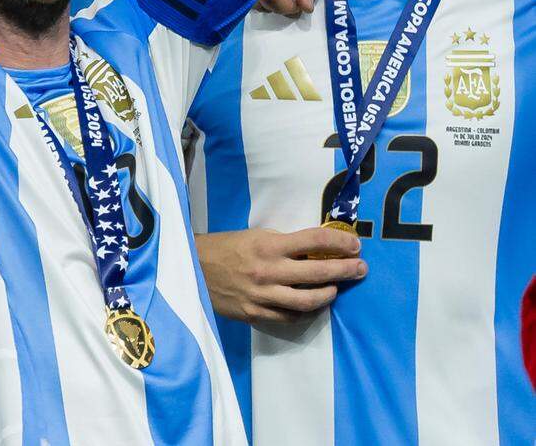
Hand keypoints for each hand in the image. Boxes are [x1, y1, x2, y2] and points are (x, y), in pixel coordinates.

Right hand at [196, 227, 365, 323]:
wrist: (192, 268)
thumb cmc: (224, 246)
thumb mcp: (254, 237)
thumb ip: (282, 245)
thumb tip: (315, 249)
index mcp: (268, 245)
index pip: (314, 240)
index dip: (339, 242)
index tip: (354, 244)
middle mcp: (269, 271)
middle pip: (318, 272)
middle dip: (345, 269)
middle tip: (361, 268)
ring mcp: (264, 296)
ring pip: (308, 301)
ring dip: (329, 294)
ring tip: (338, 288)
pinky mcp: (257, 315)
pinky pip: (290, 317)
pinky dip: (306, 312)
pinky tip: (313, 305)